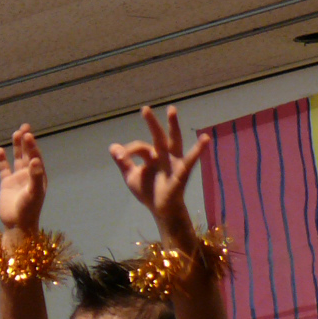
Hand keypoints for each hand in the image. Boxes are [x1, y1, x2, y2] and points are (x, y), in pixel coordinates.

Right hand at [0, 125, 47, 233]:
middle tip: (24, 127)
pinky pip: (4, 169)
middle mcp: (28, 174)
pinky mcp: (6, 183)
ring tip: (15, 133)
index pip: (35, 156)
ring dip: (16, 147)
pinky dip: (2, 160)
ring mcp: (17, 178)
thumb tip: (35, 160)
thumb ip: (35, 176)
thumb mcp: (34, 193)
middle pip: (27, 154)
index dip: (32, 145)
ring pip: (16, 159)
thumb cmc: (28, 210)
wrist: (17, 224)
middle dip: (26, 141)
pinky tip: (0, 151)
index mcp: (38, 175)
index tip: (28, 134)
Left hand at [111, 106, 208, 225]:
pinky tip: (205, 139)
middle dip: (151, 123)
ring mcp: (173, 162)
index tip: (120, 156)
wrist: (160, 209)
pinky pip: (190, 160)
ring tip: (171, 111)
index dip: (128, 151)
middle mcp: (163, 155)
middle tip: (144, 109)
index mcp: (152, 156)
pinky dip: (198, 150)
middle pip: (157, 136)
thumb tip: (113, 146)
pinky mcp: (181, 173)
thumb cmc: (148, 191)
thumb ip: (123, 161)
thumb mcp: (131, 176)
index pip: (139, 147)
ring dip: (172, 126)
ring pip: (172, 142)